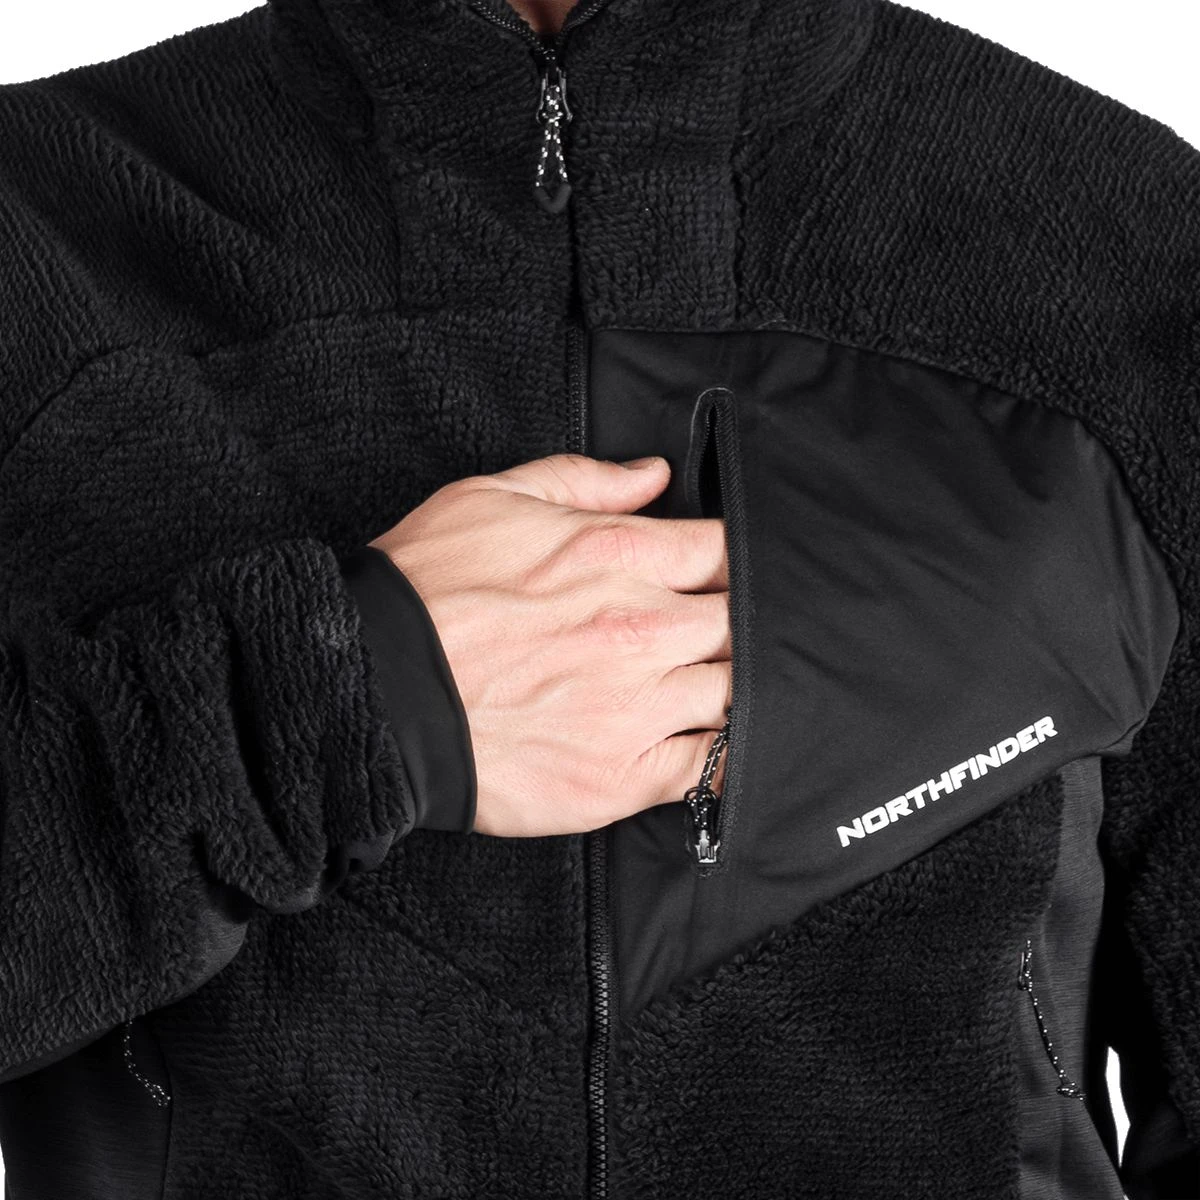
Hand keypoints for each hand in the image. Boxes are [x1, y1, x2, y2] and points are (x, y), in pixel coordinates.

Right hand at [369, 453, 730, 836]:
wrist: (374, 691)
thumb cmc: (426, 590)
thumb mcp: (492, 499)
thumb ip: (584, 481)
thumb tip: (654, 475)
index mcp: (619, 556)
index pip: (725, 551)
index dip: (733, 562)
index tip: (720, 574)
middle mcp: (641, 629)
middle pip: (742, 624)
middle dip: (739, 624)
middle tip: (716, 633)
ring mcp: (637, 706)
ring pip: (737, 693)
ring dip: (735, 686)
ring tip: (711, 685)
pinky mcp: (622, 775)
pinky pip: (712, 769)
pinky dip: (728, 757)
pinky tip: (721, 744)